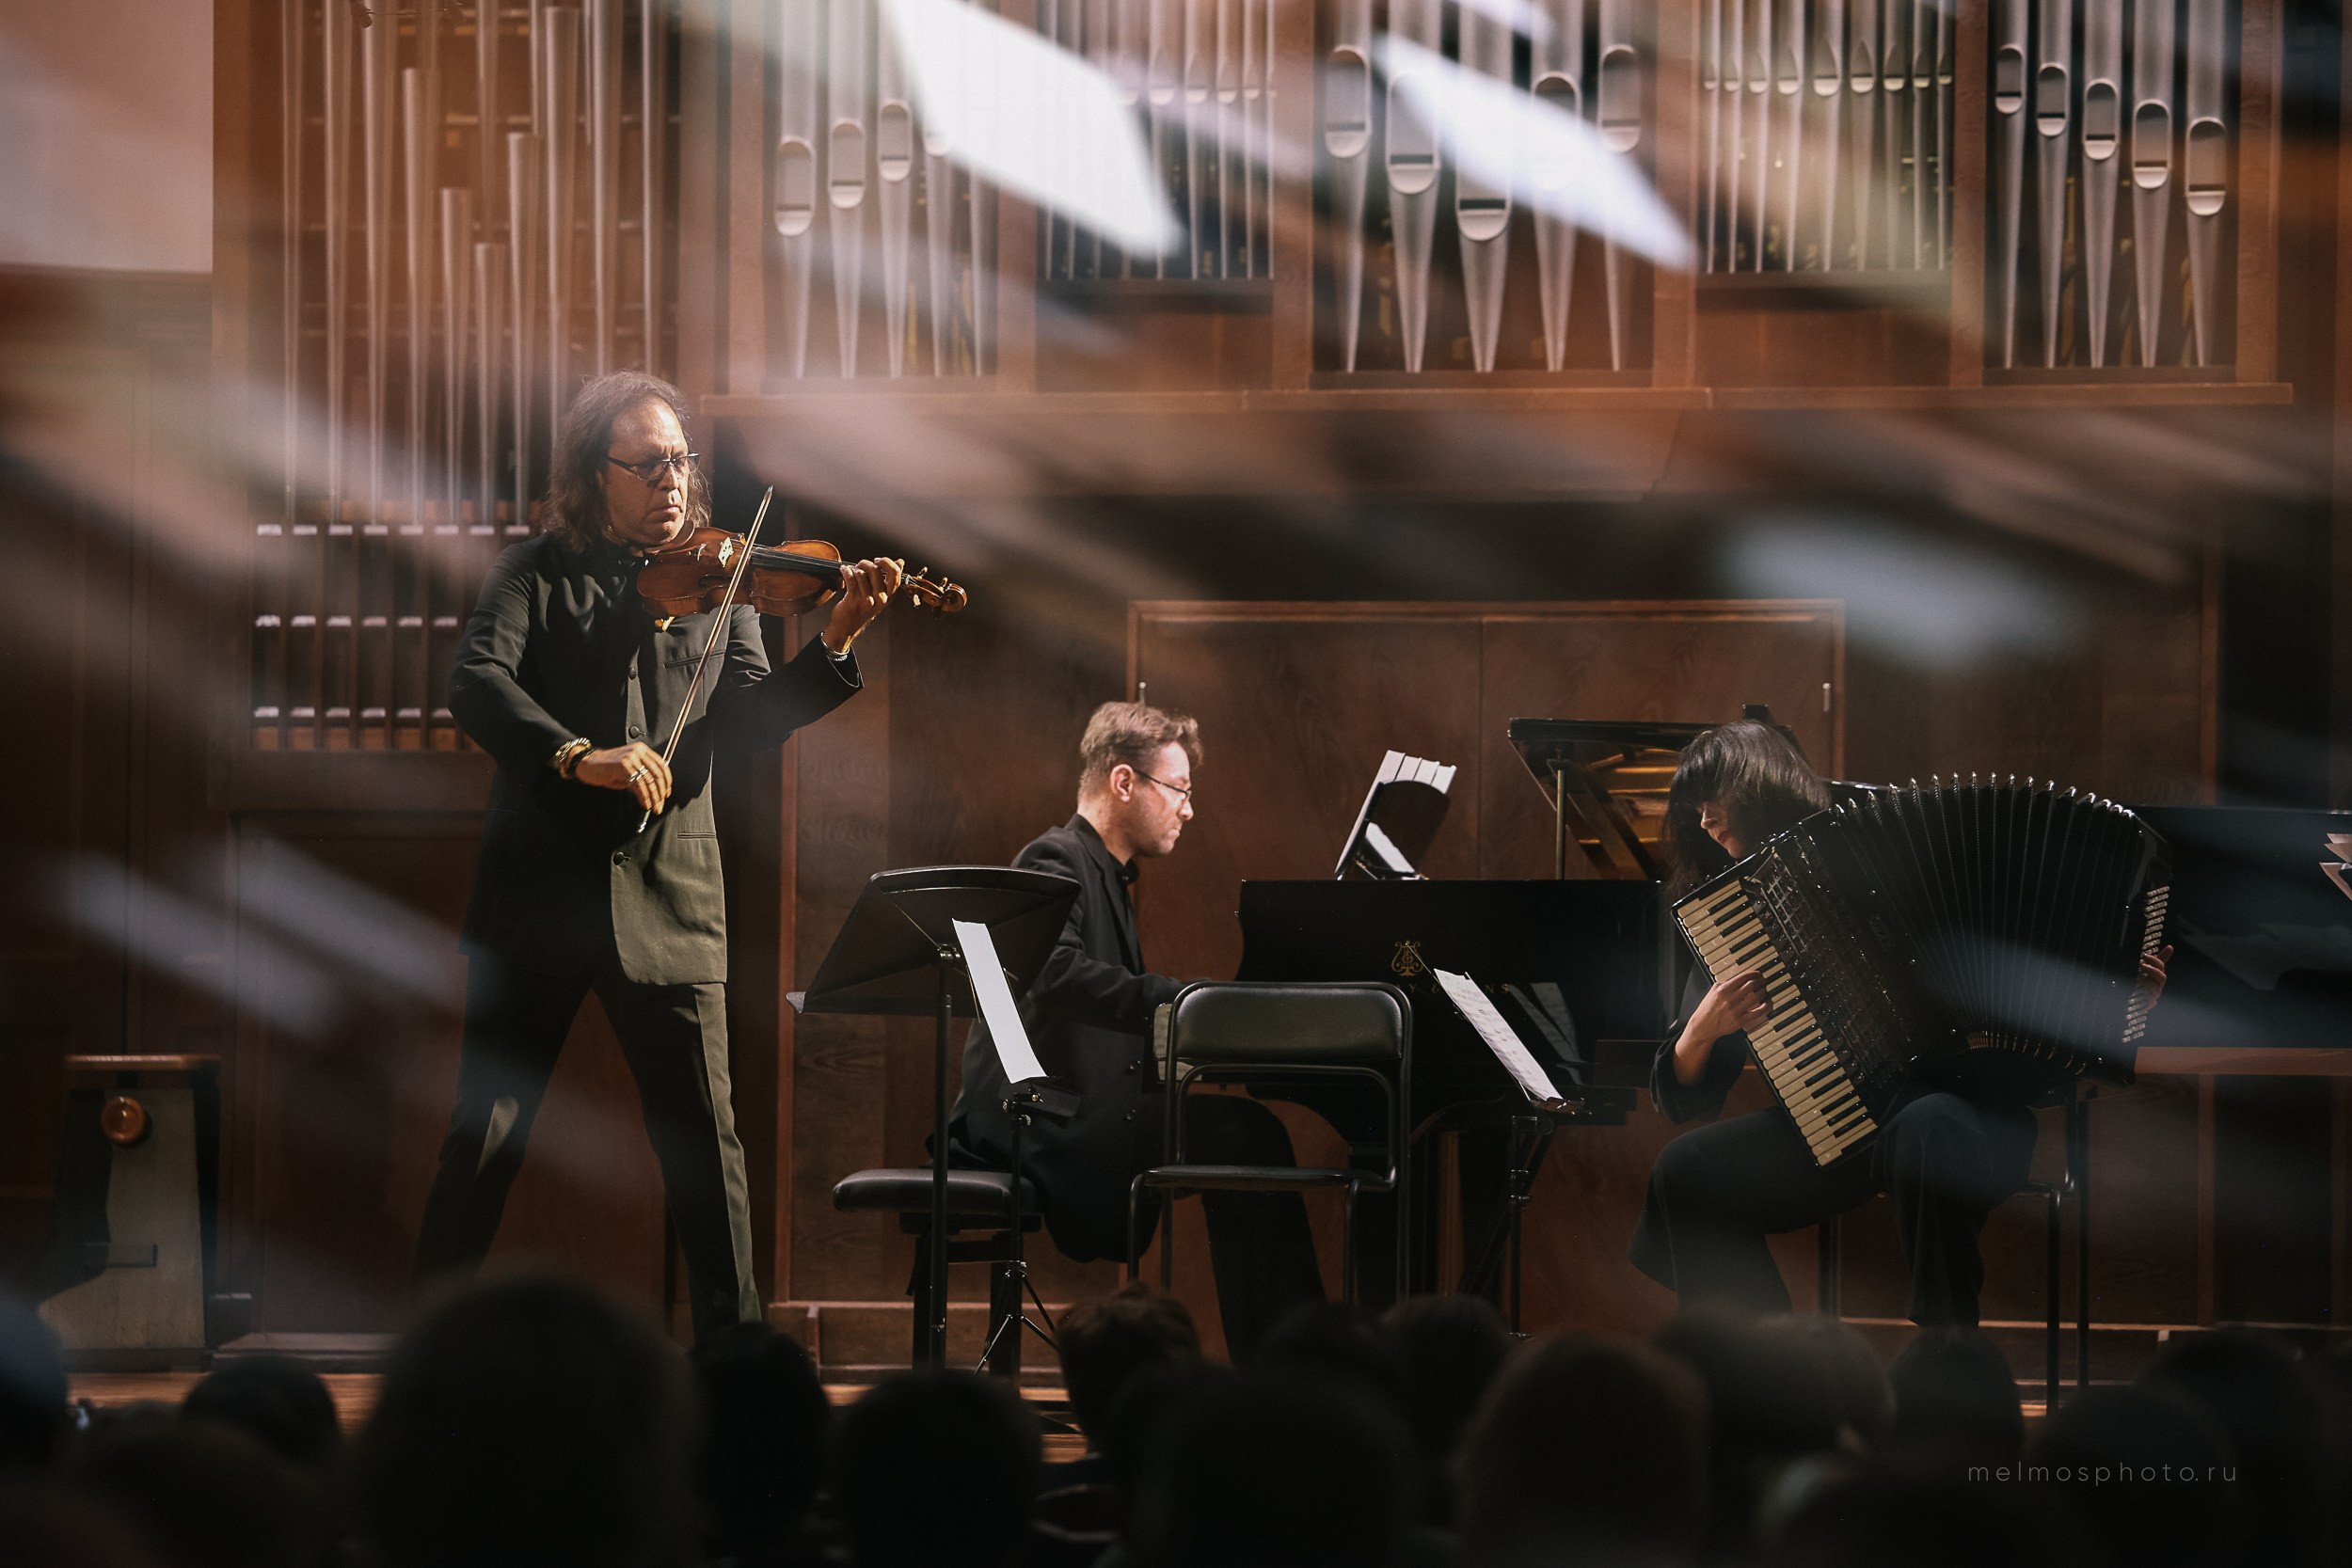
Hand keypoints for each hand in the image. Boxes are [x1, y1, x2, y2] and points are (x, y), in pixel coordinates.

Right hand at [575, 742, 671, 814]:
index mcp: (642, 750)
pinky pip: (639, 784)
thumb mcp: (628, 770)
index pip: (661, 765)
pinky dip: (644, 797)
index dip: (667, 781)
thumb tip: (656, 791)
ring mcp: (630, 758)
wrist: (588, 764)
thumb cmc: (607, 768)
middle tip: (660, 804)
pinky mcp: (623, 766)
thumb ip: (642, 775)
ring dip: (653, 798)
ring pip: (649, 781)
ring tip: (654, 807)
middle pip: (657, 774)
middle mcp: (638, 751)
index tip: (666, 793)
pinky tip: (645, 804)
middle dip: (660, 792)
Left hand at [821, 557, 905, 655]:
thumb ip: (889, 579)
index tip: (877, 561)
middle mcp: (880, 599)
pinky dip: (846, 571)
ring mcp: (867, 600)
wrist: (847, 626)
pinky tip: (844, 570)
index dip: (886, 562)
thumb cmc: (864, 607)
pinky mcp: (853, 600)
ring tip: (850, 571)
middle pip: (876, 570)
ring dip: (854, 568)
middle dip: (866, 563)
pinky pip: (850, 578)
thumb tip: (901, 562)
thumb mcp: (880, 595)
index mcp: (889, 596)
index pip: (895, 574)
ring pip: (861, 573)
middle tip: (860, 565)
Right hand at [1672, 970, 1771, 1084]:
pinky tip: (1767, 1003)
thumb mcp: (1713, 991)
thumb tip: (1740, 979)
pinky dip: (1766, 1006)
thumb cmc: (1708, 1009)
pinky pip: (1758, 1012)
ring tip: (1765, 990)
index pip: (1743, 977)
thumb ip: (1726, 983)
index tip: (1758, 974)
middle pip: (1751, 985)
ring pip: (1756, 997)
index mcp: (1723, 990)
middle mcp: (1730, 999)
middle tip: (1764, 981)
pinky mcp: (1741, 1021)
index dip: (1754, 974)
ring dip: (1763, 991)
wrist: (1703, 1026)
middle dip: (1761, 981)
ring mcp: (1736, 1010)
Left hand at [2135, 944, 2173, 1008]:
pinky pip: (2151, 999)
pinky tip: (2138, 988)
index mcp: (2156, 976)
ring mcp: (2153, 995)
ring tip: (2138, 976)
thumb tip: (2171, 947)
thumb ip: (2155, 959)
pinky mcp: (2147, 1004)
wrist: (2126, 996)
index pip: (2160, 967)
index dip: (2154, 960)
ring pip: (2157, 989)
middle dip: (2153, 970)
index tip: (2144, 955)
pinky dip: (2145, 993)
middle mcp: (2157, 985)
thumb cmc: (2138, 981)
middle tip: (2141, 965)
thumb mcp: (2144, 968)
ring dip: (2148, 982)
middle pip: (2162, 978)